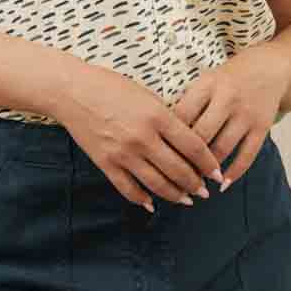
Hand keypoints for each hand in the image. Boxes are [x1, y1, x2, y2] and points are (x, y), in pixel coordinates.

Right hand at [53, 48, 290, 210]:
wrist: (73, 91)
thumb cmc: (111, 87)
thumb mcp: (147, 96)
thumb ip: (168, 119)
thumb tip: (187, 144)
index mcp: (158, 116)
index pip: (193, 147)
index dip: (209, 164)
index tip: (217, 174)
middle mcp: (143, 137)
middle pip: (178, 170)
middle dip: (195, 184)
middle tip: (204, 191)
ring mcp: (123, 153)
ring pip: (157, 184)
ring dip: (174, 195)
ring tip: (185, 200)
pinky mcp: (106, 163)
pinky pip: (128, 188)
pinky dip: (142, 199)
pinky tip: (152, 203)